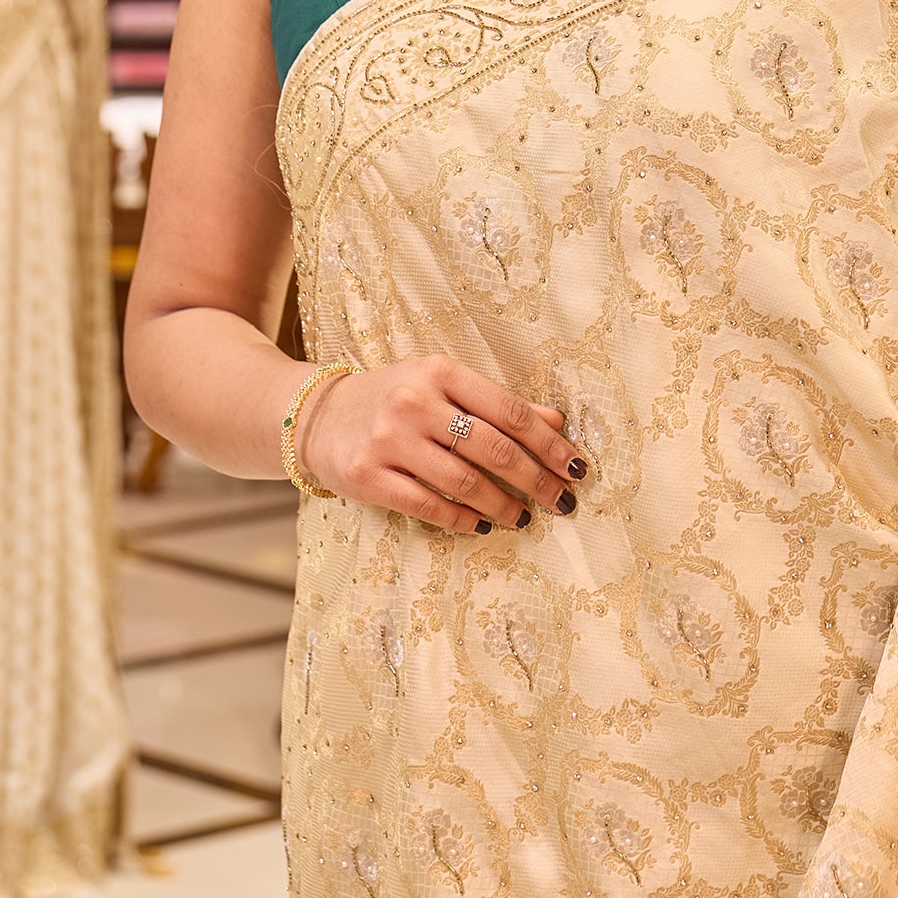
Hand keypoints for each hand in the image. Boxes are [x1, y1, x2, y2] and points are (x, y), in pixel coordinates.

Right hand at [297, 354, 587, 534]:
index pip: (509, 411)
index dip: (549, 443)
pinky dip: (463, 520)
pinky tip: (482, 525)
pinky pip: (428, 506)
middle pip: (493, 449)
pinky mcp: (368, 476)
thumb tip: (556, 422)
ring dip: (503, 505)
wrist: (321, 416)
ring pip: (464, 482)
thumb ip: (497, 404)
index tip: (576, 467)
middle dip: (537, 480)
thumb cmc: (395, 398)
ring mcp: (389, 440)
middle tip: (562, 501)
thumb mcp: (443, 386)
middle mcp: (415, 402)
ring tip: (525, 517)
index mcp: (440, 372)